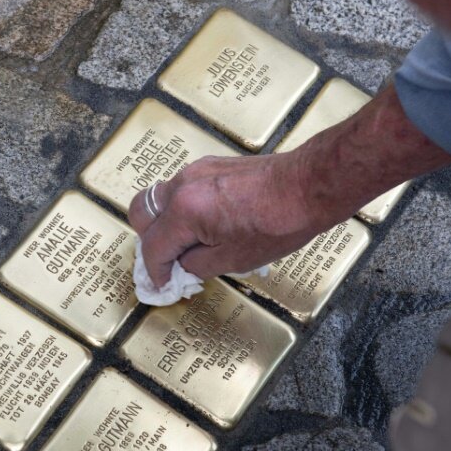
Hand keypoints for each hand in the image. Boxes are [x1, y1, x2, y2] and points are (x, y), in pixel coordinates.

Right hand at [128, 85, 450, 287]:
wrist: (308, 186)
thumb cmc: (280, 222)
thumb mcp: (234, 259)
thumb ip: (197, 265)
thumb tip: (182, 266)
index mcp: (184, 212)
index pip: (153, 247)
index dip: (155, 272)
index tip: (162, 284)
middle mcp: (182, 186)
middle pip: (142, 214)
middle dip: (149, 241)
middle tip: (167, 262)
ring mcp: (195, 171)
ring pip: (160, 199)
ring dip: (165, 223)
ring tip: (188, 244)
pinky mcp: (210, 166)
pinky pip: (181, 188)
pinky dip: (182, 208)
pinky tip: (205, 224)